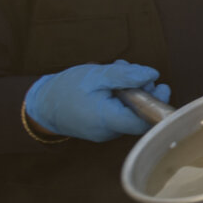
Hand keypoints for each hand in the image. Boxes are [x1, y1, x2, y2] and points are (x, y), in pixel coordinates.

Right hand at [24, 60, 170, 141]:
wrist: (40, 105)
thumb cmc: (66, 88)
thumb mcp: (96, 75)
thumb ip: (126, 75)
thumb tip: (154, 75)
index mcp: (107, 120)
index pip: (144, 121)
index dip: (157, 104)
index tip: (162, 85)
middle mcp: (109, 132)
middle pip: (139, 113)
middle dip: (143, 90)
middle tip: (132, 70)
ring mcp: (106, 132)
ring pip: (130, 111)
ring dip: (131, 90)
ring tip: (118, 70)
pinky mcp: (103, 128)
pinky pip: (120, 113)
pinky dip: (121, 97)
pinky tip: (111, 83)